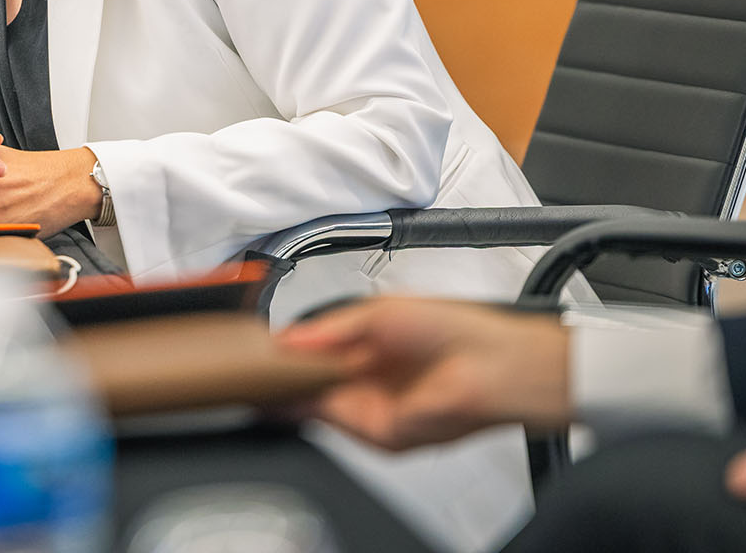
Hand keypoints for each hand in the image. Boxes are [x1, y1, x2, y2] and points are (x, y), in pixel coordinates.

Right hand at [276, 297, 570, 450]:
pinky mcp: (380, 433)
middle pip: (312, 383)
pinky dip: (307, 408)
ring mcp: (375, 409)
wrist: (494, 367)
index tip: (261, 346)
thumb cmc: (456, 332)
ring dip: (288, 392)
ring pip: (316, 405)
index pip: (319, 355)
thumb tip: (290, 336)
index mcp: (372, 350)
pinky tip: (288, 390)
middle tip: (251, 362)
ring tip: (260, 372)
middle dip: (282, 374)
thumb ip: (330, 327)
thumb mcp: (378, 312)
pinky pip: (333, 422)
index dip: (290, 351)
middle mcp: (372, 382)